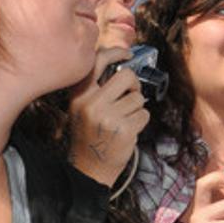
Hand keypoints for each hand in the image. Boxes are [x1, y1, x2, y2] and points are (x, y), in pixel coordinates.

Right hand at [69, 47, 149, 184]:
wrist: (89, 169)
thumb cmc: (89, 136)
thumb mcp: (81, 109)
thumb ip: (96, 89)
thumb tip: (122, 67)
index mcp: (79, 96)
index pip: (97, 62)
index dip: (115, 52)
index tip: (127, 54)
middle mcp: (92, 104)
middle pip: (127, 76)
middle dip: (134, 85)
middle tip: (131, 95)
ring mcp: (109, 117)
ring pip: (138, 98)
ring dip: (136, 108)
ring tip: (124, 120)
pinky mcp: (125, 130)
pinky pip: (144, 114)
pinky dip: (141, 121)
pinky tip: (128, 131)